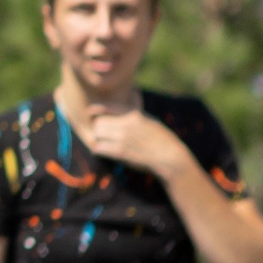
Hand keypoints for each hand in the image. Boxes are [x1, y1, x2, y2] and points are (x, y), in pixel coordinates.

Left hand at [71, 105, 191, 179]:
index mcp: (134, 114)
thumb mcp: (150, 120)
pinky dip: (99, 151)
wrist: (170, 158)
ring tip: (104, 144)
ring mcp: (123, 138)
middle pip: (99, 122)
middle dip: (98, 128)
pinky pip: (99, 148)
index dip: (96, 111)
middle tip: (103, 135)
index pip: (107, 107)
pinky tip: (104, 153)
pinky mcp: (121, 152)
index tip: (91, 114)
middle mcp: (127, 124)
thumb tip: (126, 103)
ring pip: (97, 134)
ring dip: (98, 139)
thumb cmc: (163, 140)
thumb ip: (135, 113)